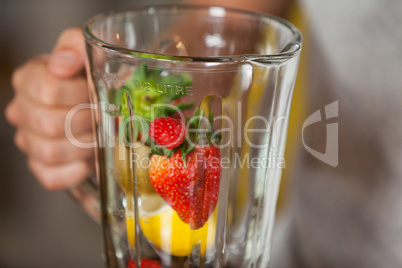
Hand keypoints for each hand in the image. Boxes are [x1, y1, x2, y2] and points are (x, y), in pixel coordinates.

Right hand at [6, 28, 93, 190]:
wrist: (100, 102)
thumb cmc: (93, 78)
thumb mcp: (89, 52)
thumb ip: (75, 46)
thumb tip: (62, 64)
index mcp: (29, 79)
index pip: (48, 91)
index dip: (80, 94)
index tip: (96, 92)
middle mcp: (23, 111)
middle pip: (50, 124)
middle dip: (87, 122)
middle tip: (103, 117)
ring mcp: (29, 141)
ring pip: (51, 152)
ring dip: (85, 146)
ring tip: (100, 136)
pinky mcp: (41, 167)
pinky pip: (52, 178)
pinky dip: (76, 171)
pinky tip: (89, 159)